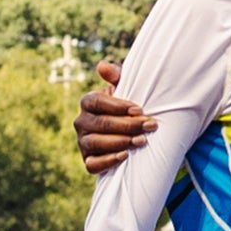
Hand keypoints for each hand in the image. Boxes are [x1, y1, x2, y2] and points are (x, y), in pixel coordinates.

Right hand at [76, 61, 152, 175]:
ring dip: (121, 142)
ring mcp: (83, 142)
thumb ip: (116, 76)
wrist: (131, 130)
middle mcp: (81, 122)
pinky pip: (92, 164)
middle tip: (149, 126)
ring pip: (96, 143)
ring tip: (142, 141)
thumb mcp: (125, 88)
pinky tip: (124, 156)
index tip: (139, 109)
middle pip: (100, 124)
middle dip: (127, 125)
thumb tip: (102, 66)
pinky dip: (107, 161)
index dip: (118, 106)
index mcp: (88, 102)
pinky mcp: (88, 160)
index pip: (97, 102)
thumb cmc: (129, 106)